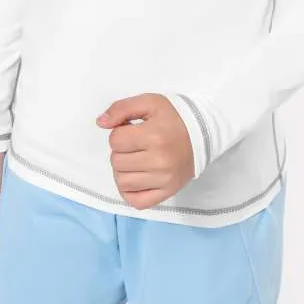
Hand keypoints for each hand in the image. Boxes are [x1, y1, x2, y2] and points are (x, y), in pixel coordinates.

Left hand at [96, 93, 194, 208]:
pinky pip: (135, 201)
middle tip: (136, 145)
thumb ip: (121, 108)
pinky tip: (137, 177)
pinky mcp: (167, 193)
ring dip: (123, 170)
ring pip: (122, 182)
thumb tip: (100, 122)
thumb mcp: (149, 102)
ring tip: (137, 159)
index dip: (119, 133)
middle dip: (121, 151)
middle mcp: (159, 161)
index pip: (115, 140)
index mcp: (154, 136)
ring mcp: (164, 180)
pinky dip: (130, 191)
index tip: (132, 130)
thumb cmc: (173, 117)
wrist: (203, 134)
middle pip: (116, 162)